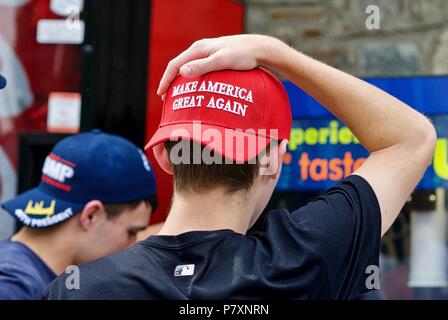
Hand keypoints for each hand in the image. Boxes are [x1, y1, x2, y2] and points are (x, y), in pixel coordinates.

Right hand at [157, 34, 279, 97]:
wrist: (258, 48)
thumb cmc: (242, 55)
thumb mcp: (222, 61)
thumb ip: (202, 66)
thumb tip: (182, 72)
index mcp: (198, 49)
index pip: (175, 65)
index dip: (165, 80)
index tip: (161, 94)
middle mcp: (200, 49)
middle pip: (178, 66)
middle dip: (169, 81)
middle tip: (165, 98)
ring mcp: (207, 53)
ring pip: (187, 68)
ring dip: (178, 81)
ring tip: (175, 95)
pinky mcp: (214, 58)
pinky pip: (196, 69)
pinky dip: (189, 79)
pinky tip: (192, 88)